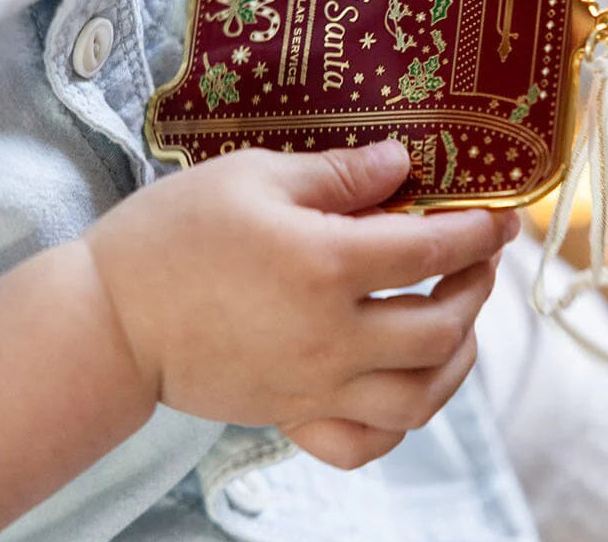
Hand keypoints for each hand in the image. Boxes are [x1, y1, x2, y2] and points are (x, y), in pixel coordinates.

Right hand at [83, 140, 518, 467]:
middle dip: (477, 288)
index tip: (499, 214)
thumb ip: (337, 173)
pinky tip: (405, 385)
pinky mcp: (291, 416)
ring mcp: (315, 386)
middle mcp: (333, 337)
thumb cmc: (174, 234)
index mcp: (326, 265)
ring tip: (459, 319)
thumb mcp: (254, 176)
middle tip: (479, 258)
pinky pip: (365, 444)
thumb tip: (401, 163)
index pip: (431, 247)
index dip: (477, 229)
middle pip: (441, 327)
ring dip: (458, 357)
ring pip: (421, 397)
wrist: (107, 318)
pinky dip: (400, 422)